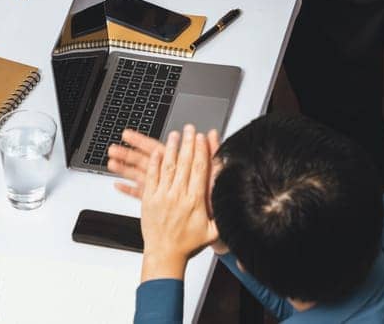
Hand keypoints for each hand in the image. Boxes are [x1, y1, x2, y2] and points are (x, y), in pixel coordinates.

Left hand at [138, 127, 217, 279]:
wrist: (165, 254)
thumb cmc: (187, 244)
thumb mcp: (212, 231)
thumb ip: (223, 215)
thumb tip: (235, 203)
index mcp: (195, 202)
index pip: (200, 170)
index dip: (202, 151)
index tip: (203, 138)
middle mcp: (179, 196)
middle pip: (185, 164)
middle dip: (188, 144)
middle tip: (190, 129)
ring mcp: (162, 196)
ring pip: (168, 167)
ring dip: (172, 148)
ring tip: (175, 134)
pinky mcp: (148, 199)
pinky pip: (151, 176)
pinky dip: (154, 162)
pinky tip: (157, 151)